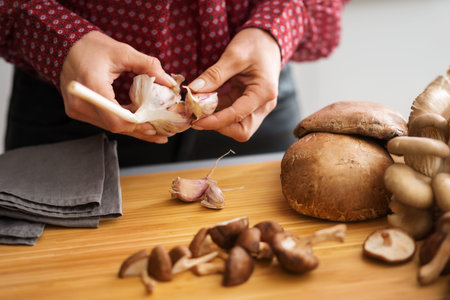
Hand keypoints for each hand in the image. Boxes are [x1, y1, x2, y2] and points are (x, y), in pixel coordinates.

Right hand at [60, 30, 175, 142]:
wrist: (66, 47)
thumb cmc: (92, 47)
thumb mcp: (123, 52)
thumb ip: (148, 66)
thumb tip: (168, 82)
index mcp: (91, 84)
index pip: (114, 117)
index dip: (136, 125)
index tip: (154, 126)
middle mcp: (80, 102)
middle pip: (114, 125)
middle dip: (139, 130)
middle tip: (162, 134)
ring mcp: (77, 109)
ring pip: (110, 126)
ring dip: (133, 128)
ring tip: (156, 131)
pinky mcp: (79, 111)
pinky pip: (105, 121)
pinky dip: (123, 122)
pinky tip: (139, 124)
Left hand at [188, 28, 280, 141]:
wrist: (268, 38)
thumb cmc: (256, 43)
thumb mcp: (234, 55)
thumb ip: (214, 75)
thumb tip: (194, 91)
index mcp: (264, 93)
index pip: (238, 116)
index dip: (215, 122)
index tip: (196, 121)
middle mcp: (264, 104)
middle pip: (242, 130)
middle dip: (219, 127)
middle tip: (197, 118)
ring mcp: (257, 106)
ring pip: (237, 126)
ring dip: (217, 121)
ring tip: (198, 111)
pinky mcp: (249, 103)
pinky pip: (232, 114)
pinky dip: (218, 112)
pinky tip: (204, 104)